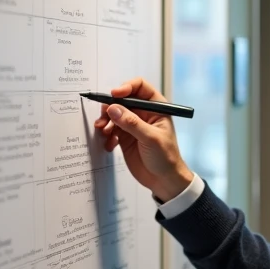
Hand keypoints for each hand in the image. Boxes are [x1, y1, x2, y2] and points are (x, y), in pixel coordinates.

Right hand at [94, 77, 193, 201]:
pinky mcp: (125, 138)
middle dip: (110, 107)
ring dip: (106, 122)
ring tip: (103, 132)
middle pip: (122, 100)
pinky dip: (107, 135)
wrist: (164, 181)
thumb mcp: (150, 138)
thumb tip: (113, 108)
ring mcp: (133, 125)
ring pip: (114, 115)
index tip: (115, 95)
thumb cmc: (166, 157)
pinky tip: (109, 145)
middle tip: (103, 118)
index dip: (126, 87)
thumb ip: (131, 123)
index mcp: (156, 108)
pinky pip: (111, 130)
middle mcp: (143, 113)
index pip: (140, 87)